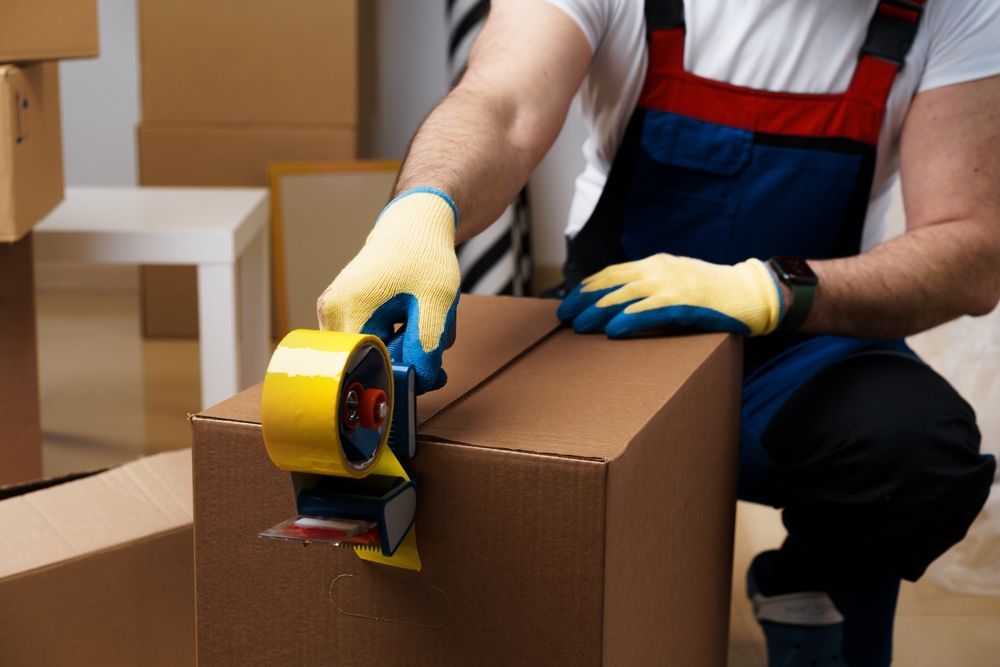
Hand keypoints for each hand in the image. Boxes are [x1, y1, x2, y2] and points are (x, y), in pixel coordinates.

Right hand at [317, 188, 460, 393]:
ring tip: (416, 318)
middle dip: (404, 358)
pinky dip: (393, 337)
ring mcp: (330, 313)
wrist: (413, 224)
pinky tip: (406, 315)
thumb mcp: (436, 304)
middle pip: (368, 363)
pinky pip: (368, 340)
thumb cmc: (424, 258)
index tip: (428, 369)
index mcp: (347, 312)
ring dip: (400, 347)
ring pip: (370, 353)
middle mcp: (329, 315)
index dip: (402, 375)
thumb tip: (419, 384)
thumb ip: (426, 348)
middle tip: (430, 336)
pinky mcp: (339, 312)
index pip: (370, 368)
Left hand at [557, 254, 782, 337]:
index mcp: (654, 264)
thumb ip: (649, 288)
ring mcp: (671, 286)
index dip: (587, 288)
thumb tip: (618, 303)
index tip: (570, 301)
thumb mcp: (675, 282)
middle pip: (612, 283)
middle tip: (565, 316)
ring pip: (626, 296)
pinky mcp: (685, 303)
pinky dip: (630, 320)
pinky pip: (651, 311)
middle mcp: (658, 270)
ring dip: (599, 311)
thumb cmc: (710, 292)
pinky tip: (613, 330)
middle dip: (585, 300)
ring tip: (580, 326)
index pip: (611, 273)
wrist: (748, 293)